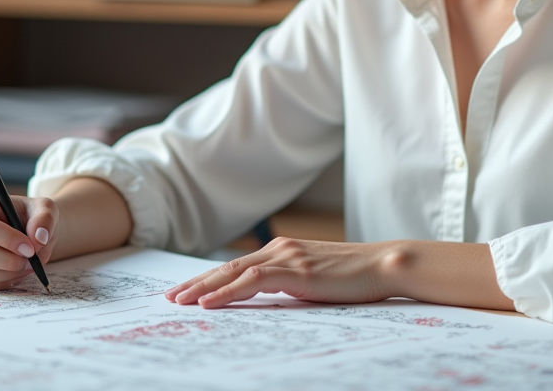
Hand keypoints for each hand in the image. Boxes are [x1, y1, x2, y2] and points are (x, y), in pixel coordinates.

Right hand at [0, 190, 58, 291]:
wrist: (29, 232)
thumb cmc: (32, 216)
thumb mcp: (46, 209)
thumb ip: (45, 219)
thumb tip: (39, 237)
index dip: (8, 239)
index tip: (30, 248)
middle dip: (5, 260)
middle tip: (29, 260)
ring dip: (7, 273)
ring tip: (26, 264)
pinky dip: (4, 281)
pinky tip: (17, 270)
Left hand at [165, 238, 396, 308]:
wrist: (384, 264)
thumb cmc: (355, 277)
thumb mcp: (316, 281)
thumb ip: (290, 285)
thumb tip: (267, 301)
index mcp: (283, 251)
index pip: (236, 267)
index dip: (208, 279)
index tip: (186, 292)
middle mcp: (280, 249)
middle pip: (227, 268)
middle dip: (195, 284)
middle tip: (169, 298)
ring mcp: (287, 257)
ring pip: (233, 273)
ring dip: (202, 288)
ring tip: (179, 302)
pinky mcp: (296, 270)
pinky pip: (252, 282)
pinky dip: (227, 292)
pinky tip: (208, 302)